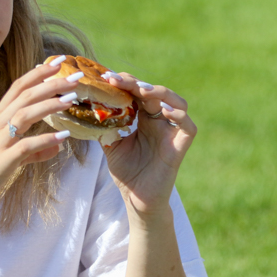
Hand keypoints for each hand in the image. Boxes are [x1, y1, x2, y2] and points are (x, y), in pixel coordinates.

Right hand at [0, 56, 81, 212]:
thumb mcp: (11, 155)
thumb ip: (35, 149)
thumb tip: (57, 146)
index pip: (19, 87)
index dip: (38, 73)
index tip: (58, 61)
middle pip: (25, 95)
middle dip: (50, 84)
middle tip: (75, 77)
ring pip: (24, 114)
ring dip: (49, 105)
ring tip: (71, 100)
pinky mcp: (1, 160)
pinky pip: (25, 146)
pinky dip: (44, 140)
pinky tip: (62, 137)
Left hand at [100, 71, 196, 216]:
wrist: (136, 199)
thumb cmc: (126, 172)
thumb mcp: (111, 144)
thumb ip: (105, 125)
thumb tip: (87, 106)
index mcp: (145, 118)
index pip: (138, 92)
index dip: (125, 82)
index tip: (106, 78)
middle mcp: (160, 121)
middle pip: (154, 93)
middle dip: (135, 83)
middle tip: (116, 80)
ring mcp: (172, 132)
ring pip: (178, 103)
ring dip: (160, 93)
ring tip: (141, 90)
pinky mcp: (180, 146)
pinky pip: (188, 126)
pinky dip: (179, 115)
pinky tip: (163, 110)